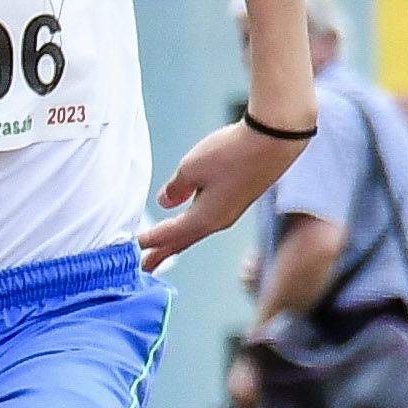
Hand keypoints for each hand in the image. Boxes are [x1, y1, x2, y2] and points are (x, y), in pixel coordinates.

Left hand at [137, 120, 290, 269]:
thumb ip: (175, 188)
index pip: (169, 234)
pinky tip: (189, 220)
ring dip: (178, 240)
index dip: (150, 241)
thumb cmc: (232, 153)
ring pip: (197, 230)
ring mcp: (230, 211)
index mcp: (204, 218)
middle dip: (163, 253)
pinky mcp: (239, 199)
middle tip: (145, 267)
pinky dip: (193, 225)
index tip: (133, 249)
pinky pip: (209, 217)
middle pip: (184, 240)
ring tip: (164, 249)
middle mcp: (218, 221)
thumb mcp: (191, 168)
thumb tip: (165, 201)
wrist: (274, 140)